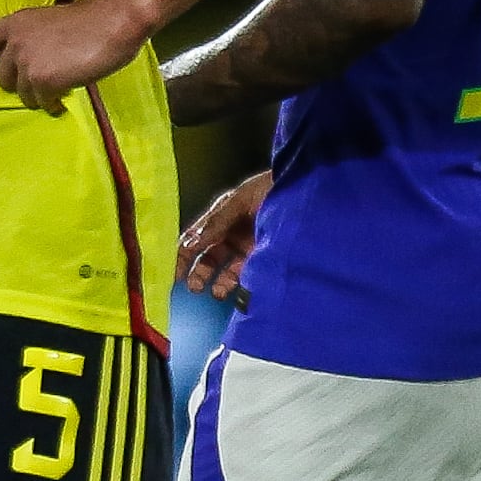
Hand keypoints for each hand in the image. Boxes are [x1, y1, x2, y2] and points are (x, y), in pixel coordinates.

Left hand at [0, 0, 151, 115]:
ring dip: (38, 96)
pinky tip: (63, 101)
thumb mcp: (50, 19)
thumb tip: (30, 54)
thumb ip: (33, 36)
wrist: (115, 22)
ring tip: (55, 92)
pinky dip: (53, 105)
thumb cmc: (91, 18)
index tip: (14, 60)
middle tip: (40, 81)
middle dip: (20, 82)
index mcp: (15, 23)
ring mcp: (27, 64)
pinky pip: (41, 103)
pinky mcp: (43, 81)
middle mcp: (15, 43)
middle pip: (1, 77)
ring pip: (21, 94)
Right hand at [178, 170, 271, 300]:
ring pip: (225, 270)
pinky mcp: (264, 257)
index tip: (172, 273)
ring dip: (218, 283)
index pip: (193, 240)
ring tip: (217, 292)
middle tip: (194, 286)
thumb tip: (188, 245)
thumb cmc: (271, 188)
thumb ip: (215, 223)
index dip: (180, 256)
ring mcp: (247, 247)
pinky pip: (247, 275)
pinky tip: (236, 290)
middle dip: (198, 273)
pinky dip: (239, 285)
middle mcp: (230, 235)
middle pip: (207, 258)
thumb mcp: (239, 201)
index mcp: (219, 218)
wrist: (307, 191)